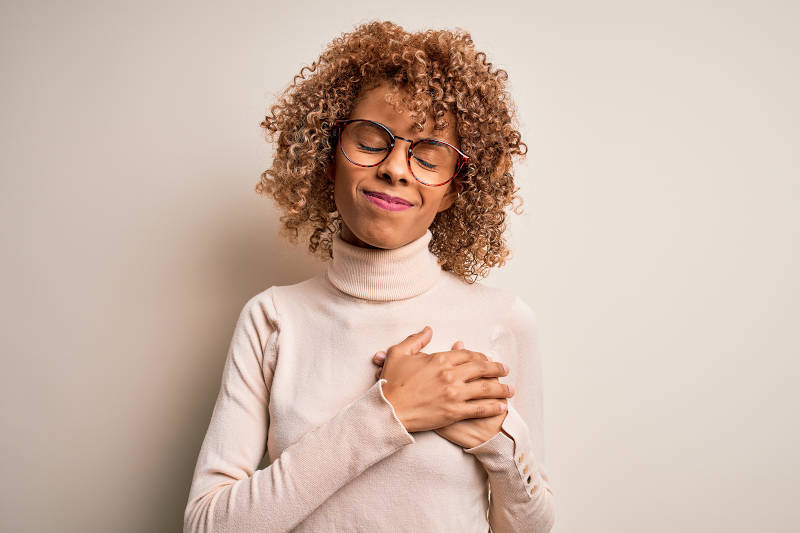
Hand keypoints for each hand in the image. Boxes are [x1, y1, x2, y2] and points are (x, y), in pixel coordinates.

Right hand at [373, 333, 512, 446]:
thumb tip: (429, 329)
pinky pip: (480, 408)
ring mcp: (454, 394)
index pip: (467, 354)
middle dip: (496, 368)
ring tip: (510, 389)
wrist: (388, 411)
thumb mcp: (398, 353)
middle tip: (505, 370)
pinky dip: (493, 407)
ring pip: (485, 388)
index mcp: (439, 359)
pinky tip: (502, 407)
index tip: (486, 359)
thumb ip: (416, 339)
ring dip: (501, 388)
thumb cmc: (391, 383)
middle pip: (481, 368)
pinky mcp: (454, 412)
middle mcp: (450, 375)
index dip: (479, 356)